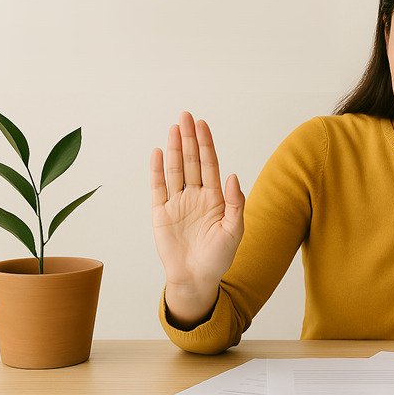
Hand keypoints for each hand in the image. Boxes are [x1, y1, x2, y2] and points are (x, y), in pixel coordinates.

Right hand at [150, 111, 245, 289]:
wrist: (196, 278)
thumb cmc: (218, 256)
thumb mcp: (234, 230)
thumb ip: (236, 203)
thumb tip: (234, 177)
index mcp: (214, 198)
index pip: (209, 164)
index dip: (206, 144)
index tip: (202, 125)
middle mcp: (195, 196)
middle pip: (191, 161)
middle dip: (189, 139)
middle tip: (185, 116)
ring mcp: (177, 203)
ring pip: (175, 170)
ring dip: (174, 149)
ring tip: (174, 128)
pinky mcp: (161, 213)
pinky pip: (158, 188)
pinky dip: (157, 171)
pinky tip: (159, 153)